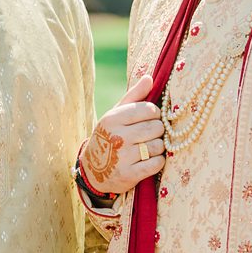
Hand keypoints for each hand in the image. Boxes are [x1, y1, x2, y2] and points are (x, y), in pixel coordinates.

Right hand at [80, 73, 165, 197]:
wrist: (93, 170)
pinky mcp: (130, 175)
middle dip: (158, 130)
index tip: (150, 118)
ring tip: (149, 147)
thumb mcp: (115, 114)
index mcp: (113, 119)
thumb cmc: (109, 136)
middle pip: (156, 128)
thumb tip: (150, 77)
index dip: (155, 114)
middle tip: (150, 134)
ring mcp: (123, 158)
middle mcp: (117, 137)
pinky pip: (157, 163)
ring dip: (158, 147)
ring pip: (158, 146)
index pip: (149, 110)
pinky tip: (150, 160)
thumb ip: (134, 96)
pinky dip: (158, 161)